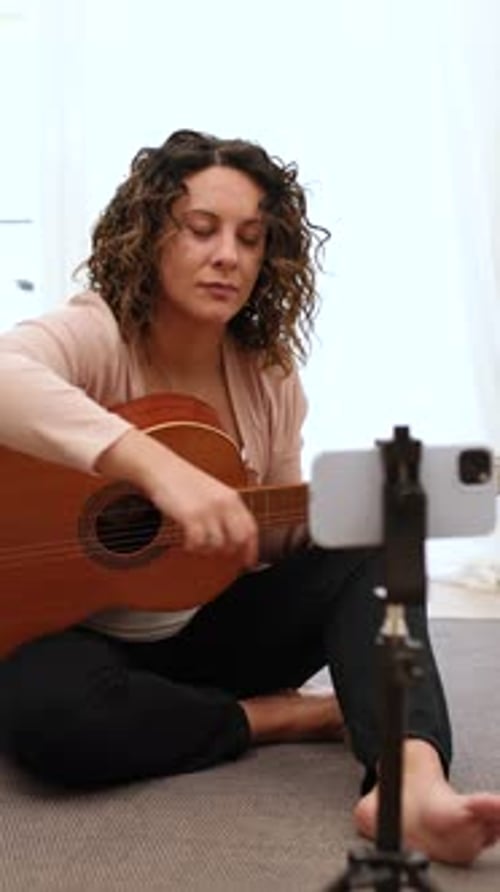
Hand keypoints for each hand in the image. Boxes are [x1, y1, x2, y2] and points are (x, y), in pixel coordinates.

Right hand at [96, 428, 258, 567]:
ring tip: (196, 543)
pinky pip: (199, 543)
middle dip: (228, 550)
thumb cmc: (182, 480)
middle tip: (215, 552)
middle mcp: (224, 504)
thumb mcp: (212, 492)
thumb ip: (225, 510)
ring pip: (217, 544)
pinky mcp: (191, 515)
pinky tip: (187, 542)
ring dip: (206, 549)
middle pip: (239, 539)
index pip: (251, 529)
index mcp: (232, 498)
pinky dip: (193, 547)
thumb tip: (233, 536)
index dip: (251, 549)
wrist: (161, 467)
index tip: (248, 561)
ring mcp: (208, 510)